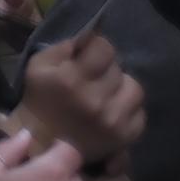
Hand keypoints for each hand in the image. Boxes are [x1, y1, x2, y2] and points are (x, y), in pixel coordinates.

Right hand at [12, 31, 143, 166]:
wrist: (43, 143)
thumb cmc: (39, 98)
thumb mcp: (39, 64)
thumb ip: (66, 46)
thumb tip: (91, 37)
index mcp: (71, 79)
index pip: (104, 47)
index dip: (97, 46)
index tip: (89, 53)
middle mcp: (96, 100)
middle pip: (118, 67)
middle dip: (106, 67)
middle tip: (94, 75)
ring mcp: (113, 121)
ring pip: (135, 88)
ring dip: (121, 86)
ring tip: (107, 92)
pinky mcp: (125, 137)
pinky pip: (140, 113)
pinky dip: (128, 108)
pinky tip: (113, 110)